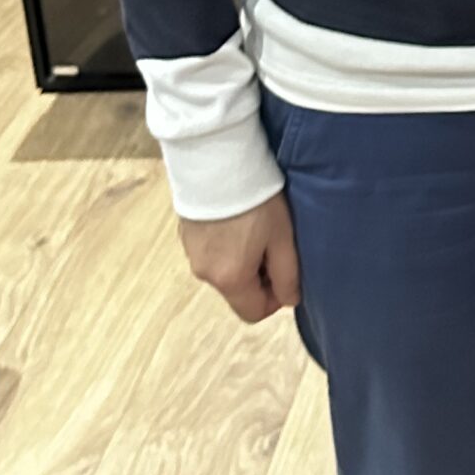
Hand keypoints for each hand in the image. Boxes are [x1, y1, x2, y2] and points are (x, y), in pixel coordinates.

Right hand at [179, 194, 301, 323]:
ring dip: (242, 260)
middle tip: (273, 244)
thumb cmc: (256, 201)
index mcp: (230, 279)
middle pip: (238, 292)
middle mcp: (205, 274)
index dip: (274, 299)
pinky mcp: (185, 236)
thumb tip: (289, 301)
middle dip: (259, 277)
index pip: (253, 313)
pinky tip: (236, 220)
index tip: (284, 271)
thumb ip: (288, 275)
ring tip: (255, 227)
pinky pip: (211, 254)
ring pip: (224, 272)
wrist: (217, 161)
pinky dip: (226, 246)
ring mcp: (191, 255)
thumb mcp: (282, 238)